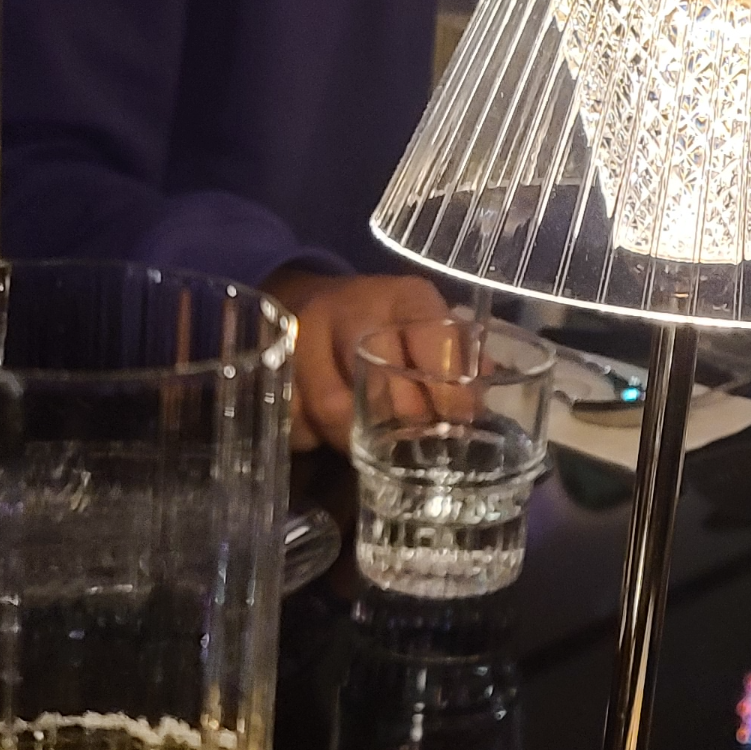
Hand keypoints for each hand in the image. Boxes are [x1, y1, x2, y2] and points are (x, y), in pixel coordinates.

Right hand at [263, 270, 451, 451]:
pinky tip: (327, 437)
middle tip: (416, 448)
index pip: (434, 339)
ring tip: (374, 451)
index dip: (449, 387)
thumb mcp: (421, 323)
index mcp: (401, 297)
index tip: (458, 420)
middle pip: (381, 380)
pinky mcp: (267, 367)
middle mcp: (350, 309)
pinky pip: (295, 419)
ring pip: (334, 408)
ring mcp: (301, 335)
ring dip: (357, 439)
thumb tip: (483, 385)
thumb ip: (455, 353)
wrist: (302, 300)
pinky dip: (313, 438)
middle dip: (403, 423)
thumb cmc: (378, 322)